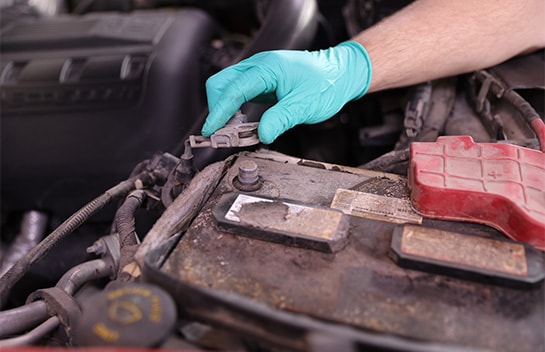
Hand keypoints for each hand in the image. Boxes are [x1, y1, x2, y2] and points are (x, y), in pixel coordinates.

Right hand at [201, 41, 371, 143]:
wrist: (340, 74)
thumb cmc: (326, 84)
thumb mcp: (304, 105)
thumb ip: (280, 119)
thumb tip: (262, 134)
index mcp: (268, 68)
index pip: (233, 90)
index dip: (219, 112)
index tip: (211, 131)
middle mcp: (259, 66)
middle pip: (221, 84)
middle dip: (217, 109)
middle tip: (224, 133)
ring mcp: (258, 72)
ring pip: (227, 88)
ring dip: (225, 109)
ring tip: (234, 131)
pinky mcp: (261, 81)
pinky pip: (238, 92)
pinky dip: (234, 108)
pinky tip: (242, 122)